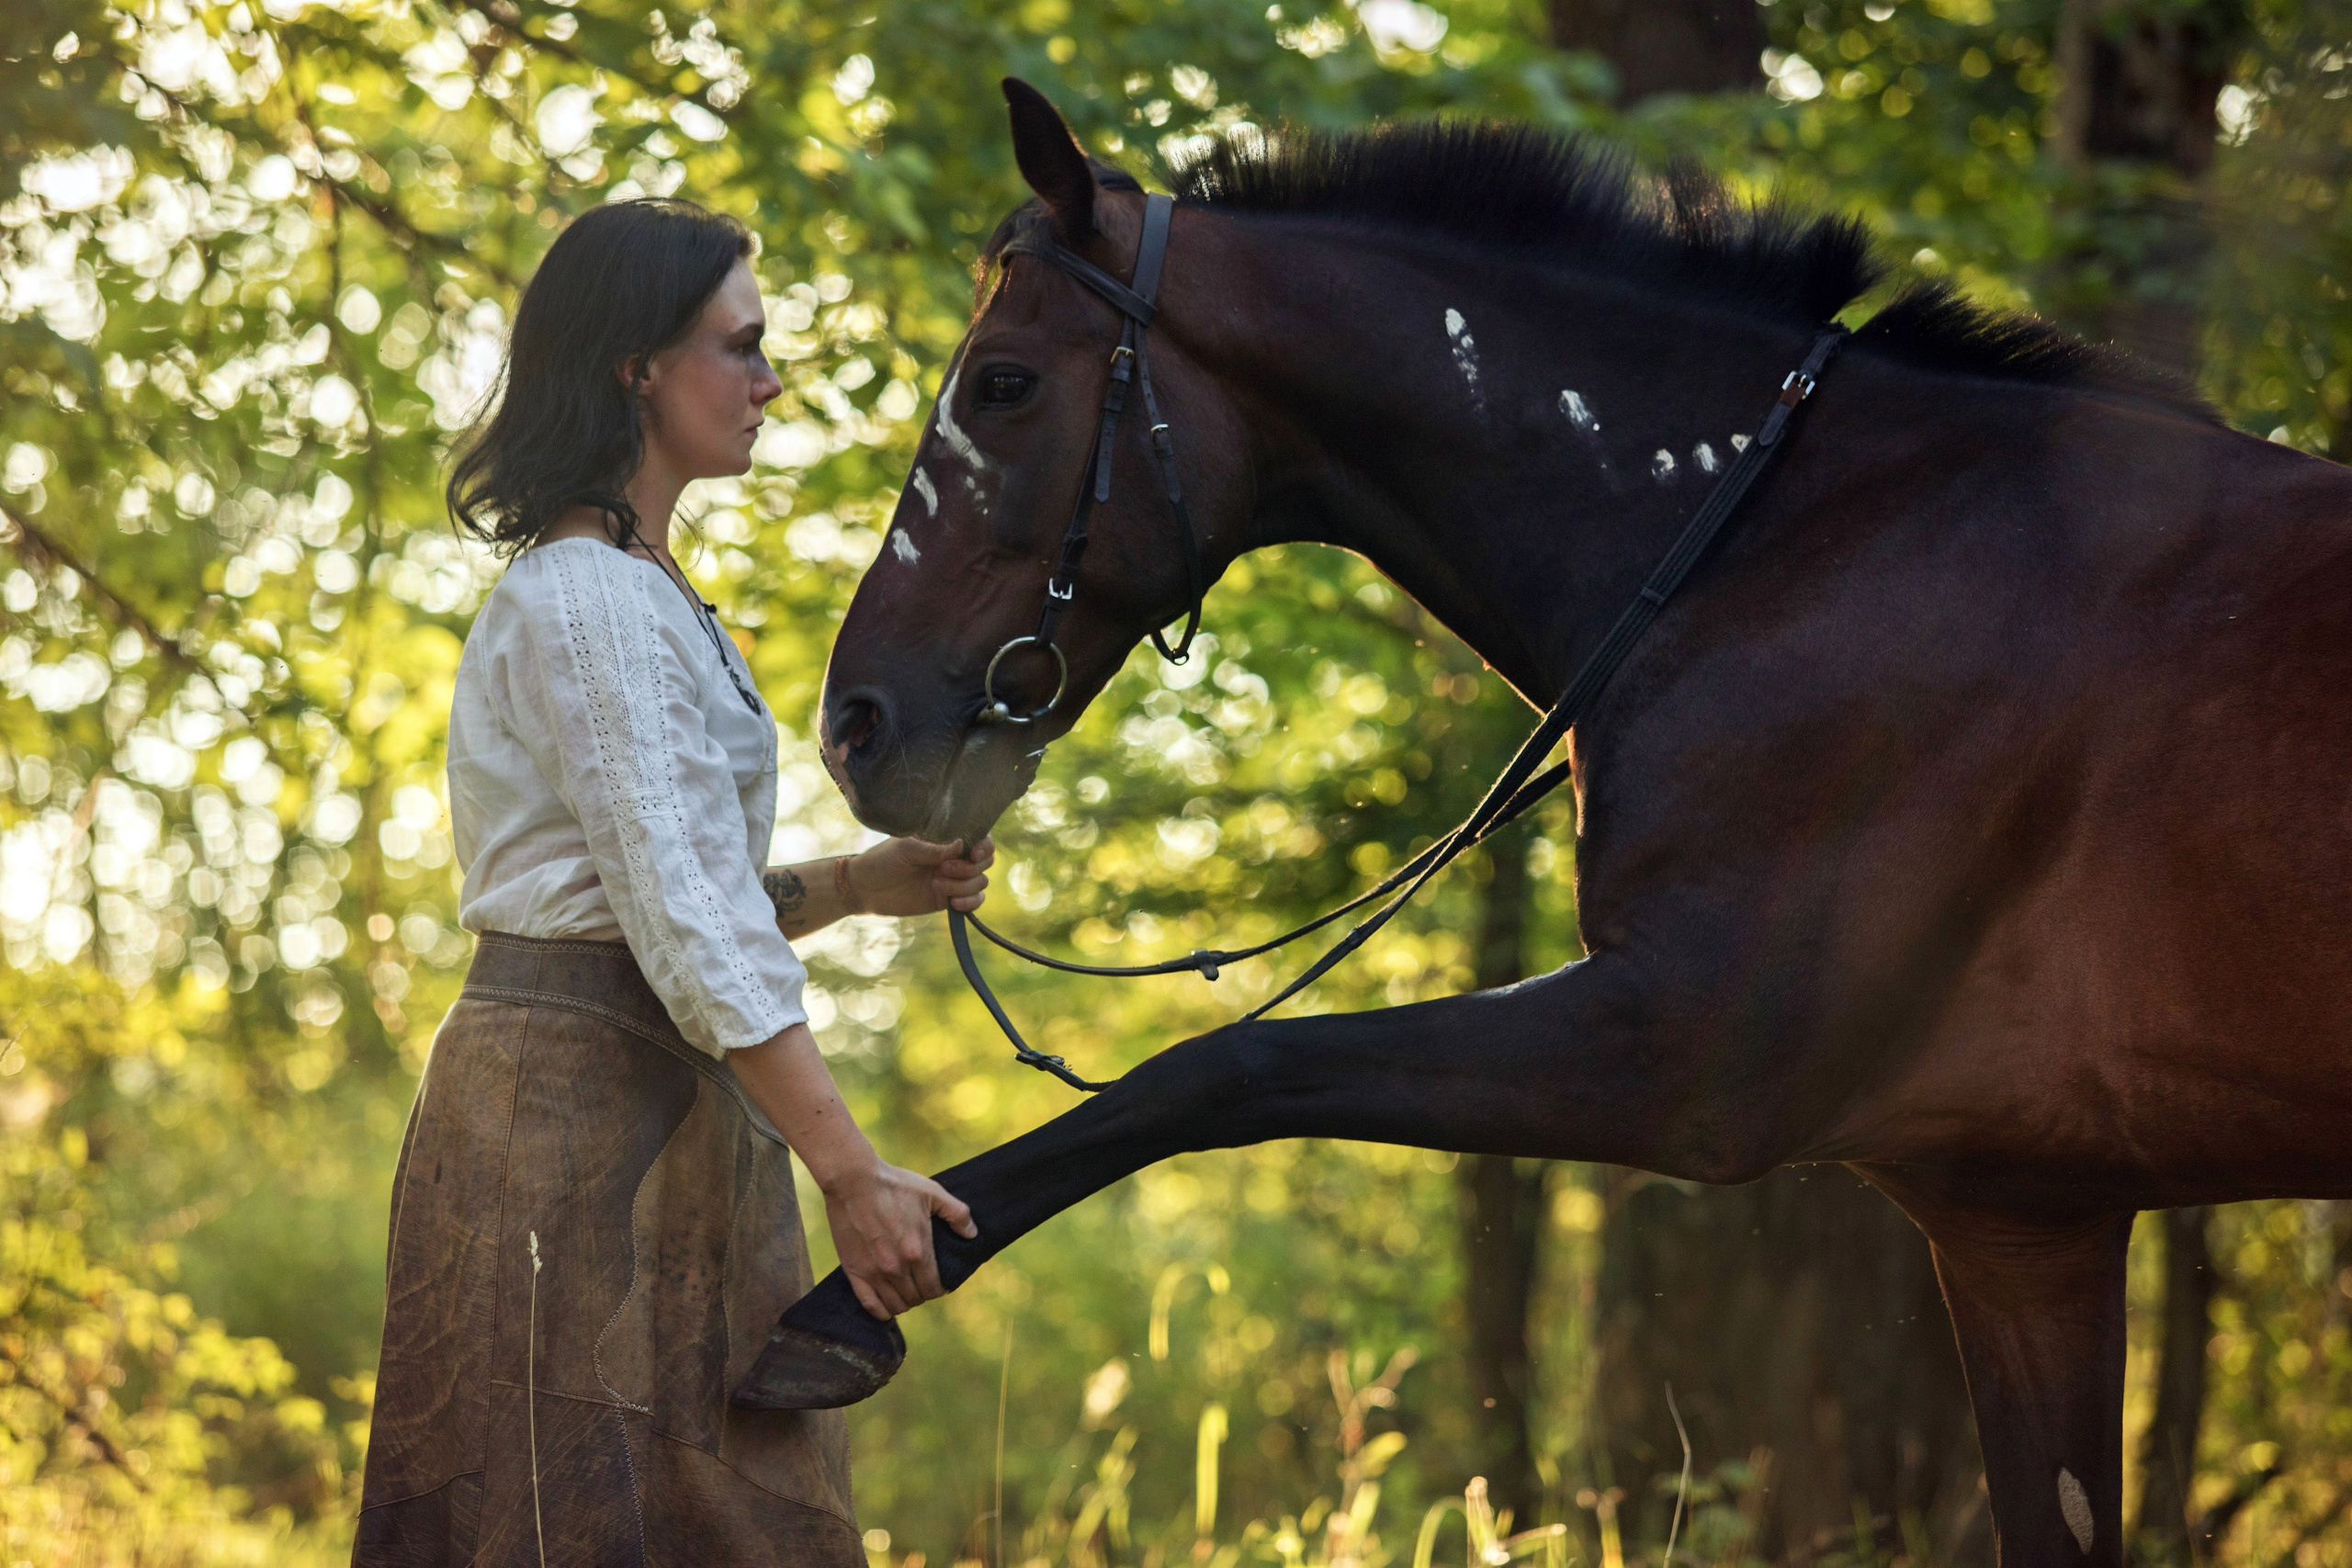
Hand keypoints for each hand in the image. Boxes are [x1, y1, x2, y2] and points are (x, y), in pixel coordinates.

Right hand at [821, 1159, 978, 1319]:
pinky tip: (885, 1304)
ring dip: (903, 1302)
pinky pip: (869, 1305)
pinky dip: (880, 1310)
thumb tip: (972, 1234)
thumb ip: (957, 1214)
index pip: (934, 1289)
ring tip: (904, 1290)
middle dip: (922, 1293)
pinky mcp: (854, 1271)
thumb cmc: (894, 1185)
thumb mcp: (932, 1193)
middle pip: (916, 1298)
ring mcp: (874, 1272)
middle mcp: (897, 1268)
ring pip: (895, 1306)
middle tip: (920, 1282)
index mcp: (918, 1252)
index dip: (939, 1288)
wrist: (853, 1181)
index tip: (937, 1281)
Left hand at [848, 836, 994, 916]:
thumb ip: (934, 848)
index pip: (980, 837)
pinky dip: (970, 902)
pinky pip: (975, 901)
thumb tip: (962, 845)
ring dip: (963, 885)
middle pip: (985, 861)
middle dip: (969, 867)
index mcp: (946, 838)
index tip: (973, 853)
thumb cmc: (883, 860)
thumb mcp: (906, 848)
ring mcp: (953, 879)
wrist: (865, 888)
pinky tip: (952, 902)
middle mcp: (954, 857)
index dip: (984, 845)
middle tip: (943, 869)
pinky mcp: (948, 899)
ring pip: (981, 882)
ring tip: (936, 884)